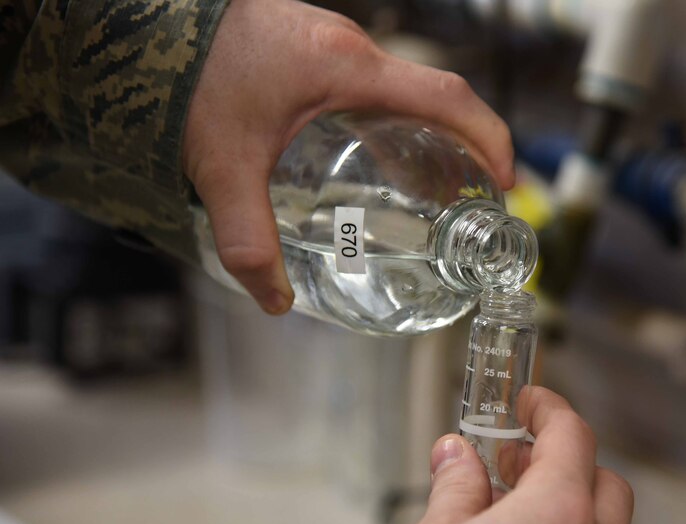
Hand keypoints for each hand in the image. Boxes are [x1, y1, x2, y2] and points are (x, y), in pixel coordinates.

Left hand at [182, 0, 514, 314]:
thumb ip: (248, 239)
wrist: (146, 26)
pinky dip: (393, 123)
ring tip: (430, 187)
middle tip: (468, 199)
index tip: (505, 180)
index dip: (488, 137)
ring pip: (405, 90)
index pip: (446, 96)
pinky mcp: (313, 52)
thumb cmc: (188, 78)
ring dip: (429, 133)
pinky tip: (372, 158)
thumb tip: (276, 299)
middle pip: (435, 95)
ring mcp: (333, 46)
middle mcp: (351, 50)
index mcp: (348, 69)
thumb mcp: (223, 168)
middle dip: (466, 144)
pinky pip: (374, 87)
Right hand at [382, 387, 633, 523]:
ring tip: (507, 502)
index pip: (572, 436)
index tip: (528, 400)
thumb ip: (454, 486)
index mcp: (557, 516)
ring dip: (564, 502)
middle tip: (515, 453)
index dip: (548, 408)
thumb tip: (455, 455)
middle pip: (602, 481)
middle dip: (563, 457)